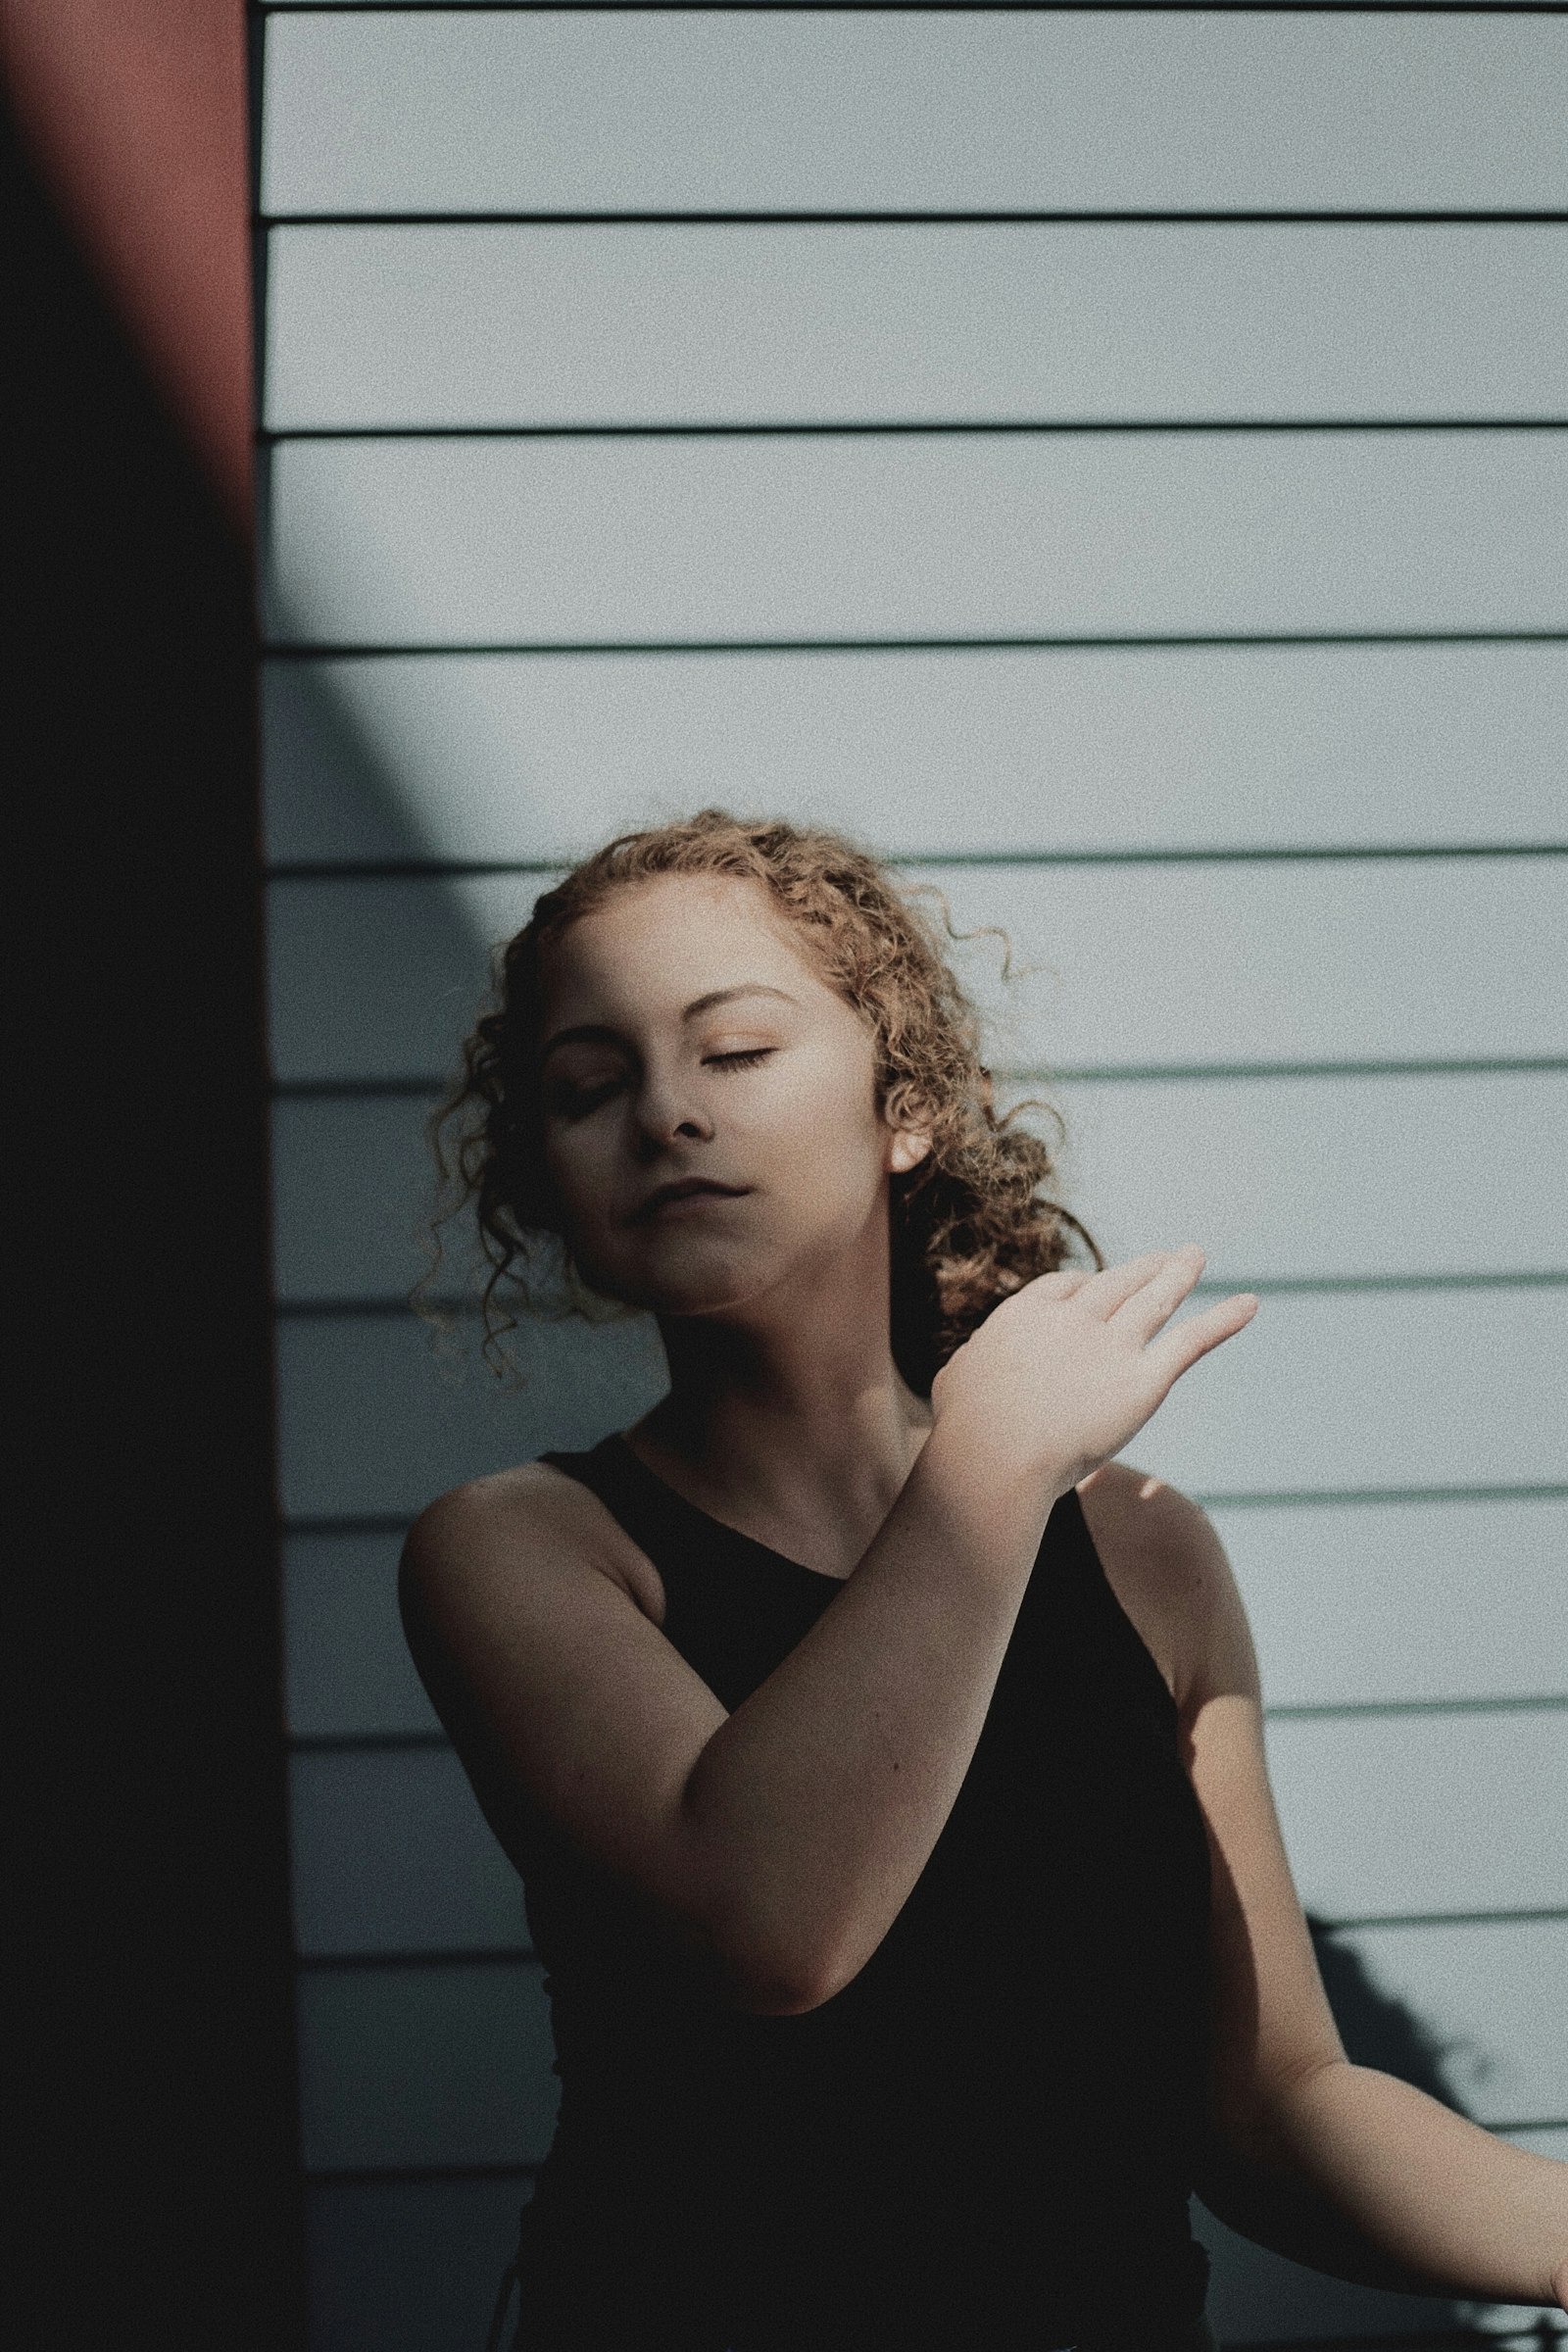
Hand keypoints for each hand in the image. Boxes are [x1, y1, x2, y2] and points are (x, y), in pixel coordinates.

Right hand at [929, 1246, 1258, 1494]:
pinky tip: (1251, 1304)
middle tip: (1162, 1258)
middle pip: (1113, 1283)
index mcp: (1027, 1314)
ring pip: (1154, 1299)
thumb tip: (970, 1367)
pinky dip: (1224, 1320)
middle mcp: (1073, 1319)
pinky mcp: (1143, 1380)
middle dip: (1139, 1269)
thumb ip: (973, 1364)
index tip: (1094, 1284)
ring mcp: (1112, 1346)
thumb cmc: (966, 1429)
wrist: (996, 1454)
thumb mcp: (955, 1380)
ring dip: (1178, 1273)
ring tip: (1194, 1256)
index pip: (1063, 1287)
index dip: (1083, 1285)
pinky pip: (1191, 1341)